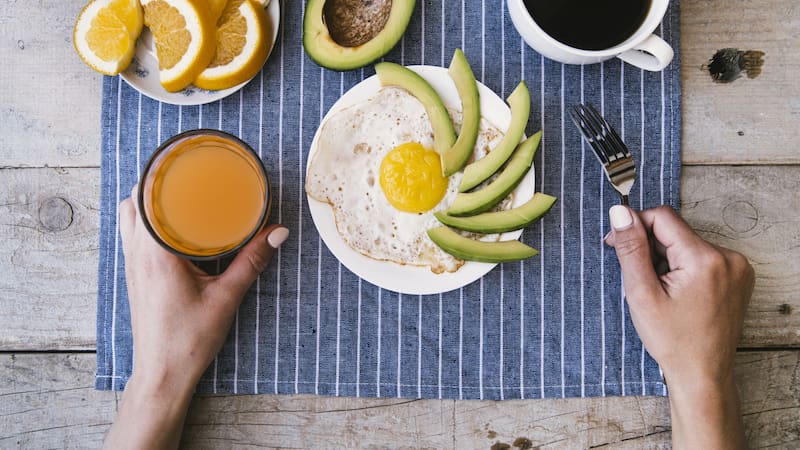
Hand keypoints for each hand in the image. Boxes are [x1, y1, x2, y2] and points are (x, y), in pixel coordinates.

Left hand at [103, 186, 288, 449]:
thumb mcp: (226, 297)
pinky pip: (133, 235)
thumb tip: (278, 232)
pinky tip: (172, 225)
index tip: (180, 158)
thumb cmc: (188, 340)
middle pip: (133, 201)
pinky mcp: (136, 276)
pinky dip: (146, 220)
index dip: (158, 173)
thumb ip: (252, 261)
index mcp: (155, 254)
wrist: (163, 374)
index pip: (145, 199)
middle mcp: (137, 255)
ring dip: (147, 201)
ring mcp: (132, 266)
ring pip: (128, 218)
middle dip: (154, 181)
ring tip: (178, 193)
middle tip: (185, 172)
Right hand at [606, 205, 753, 449]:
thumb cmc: (672, 340)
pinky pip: (701, 256)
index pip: (662, 217)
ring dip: (666, 257)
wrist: (702, 373)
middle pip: (675, 231)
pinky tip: (676, 291)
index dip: (634, 227)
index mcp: (705, 258)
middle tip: (638, 278)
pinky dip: (682, 266)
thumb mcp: (642, 293)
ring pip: (686, 243)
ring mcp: (736, 266)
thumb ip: (631, 248)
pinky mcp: (737, 275)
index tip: (617, 246)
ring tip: (659, 289)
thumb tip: (620, 212)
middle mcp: (728, 257)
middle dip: (650, 247)